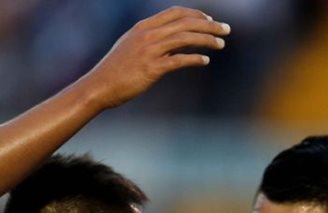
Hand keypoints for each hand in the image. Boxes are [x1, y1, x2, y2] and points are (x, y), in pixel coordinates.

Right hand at [80, 7, 230, 109]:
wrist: (100, 85)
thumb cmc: (117, 69)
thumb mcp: (131, 46)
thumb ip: (150, 39)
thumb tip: (170, 40)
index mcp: (143, 27)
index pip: (175, 12)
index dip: (196, 14)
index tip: (210, 19)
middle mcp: (147, 34)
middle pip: (185, 23)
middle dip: (209, 24)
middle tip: (227, 29)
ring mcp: (149, 50)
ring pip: (185, 38)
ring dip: (207, 40)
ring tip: (221, 44)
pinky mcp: (152, 68)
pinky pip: (179, 60)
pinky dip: (194, 58)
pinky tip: (205, 61)